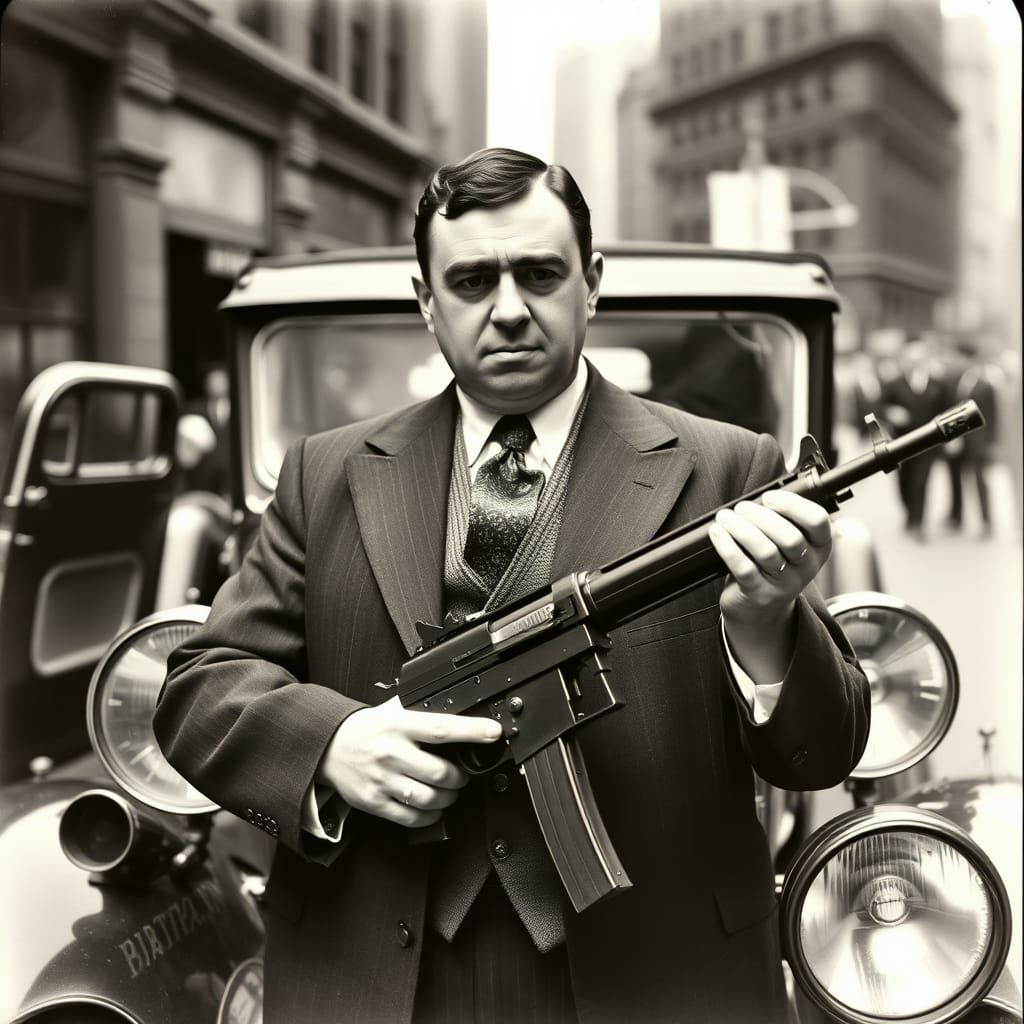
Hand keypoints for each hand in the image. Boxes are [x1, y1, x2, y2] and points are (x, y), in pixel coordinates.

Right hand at [317, 696, 502, 828]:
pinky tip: (432, 806)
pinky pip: (411, 817)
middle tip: (461, 775)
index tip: (492, 732)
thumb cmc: (367, 728)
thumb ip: (422, 711)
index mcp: (399, 725)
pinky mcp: (374, 801)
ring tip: (448, 791)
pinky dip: (430, 815)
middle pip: (440, 773)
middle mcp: (391, 752)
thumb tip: (460, 710)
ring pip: (429, 798)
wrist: (328, 745)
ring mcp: (382, 779)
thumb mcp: (393, 710)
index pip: (441, 728)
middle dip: (460, 777)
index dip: (471, 731)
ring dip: (448, 798)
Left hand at [708, 489, 831, 627]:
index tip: (769, 497)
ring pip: (766, 551)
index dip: (793, 505)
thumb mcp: (786, 546)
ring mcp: (785, 583)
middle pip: (790, 537)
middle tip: (741, 508)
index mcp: (818, 547)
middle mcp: (807, 566)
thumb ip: (780, 521)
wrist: (759, 611)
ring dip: (741, 529)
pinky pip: (744, 567)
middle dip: (762, 517)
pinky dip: (727, 546)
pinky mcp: (760, 593)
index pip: (817, 521)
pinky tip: (717, 533)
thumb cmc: (770, 567)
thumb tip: (756, 498)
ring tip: (725, 517)